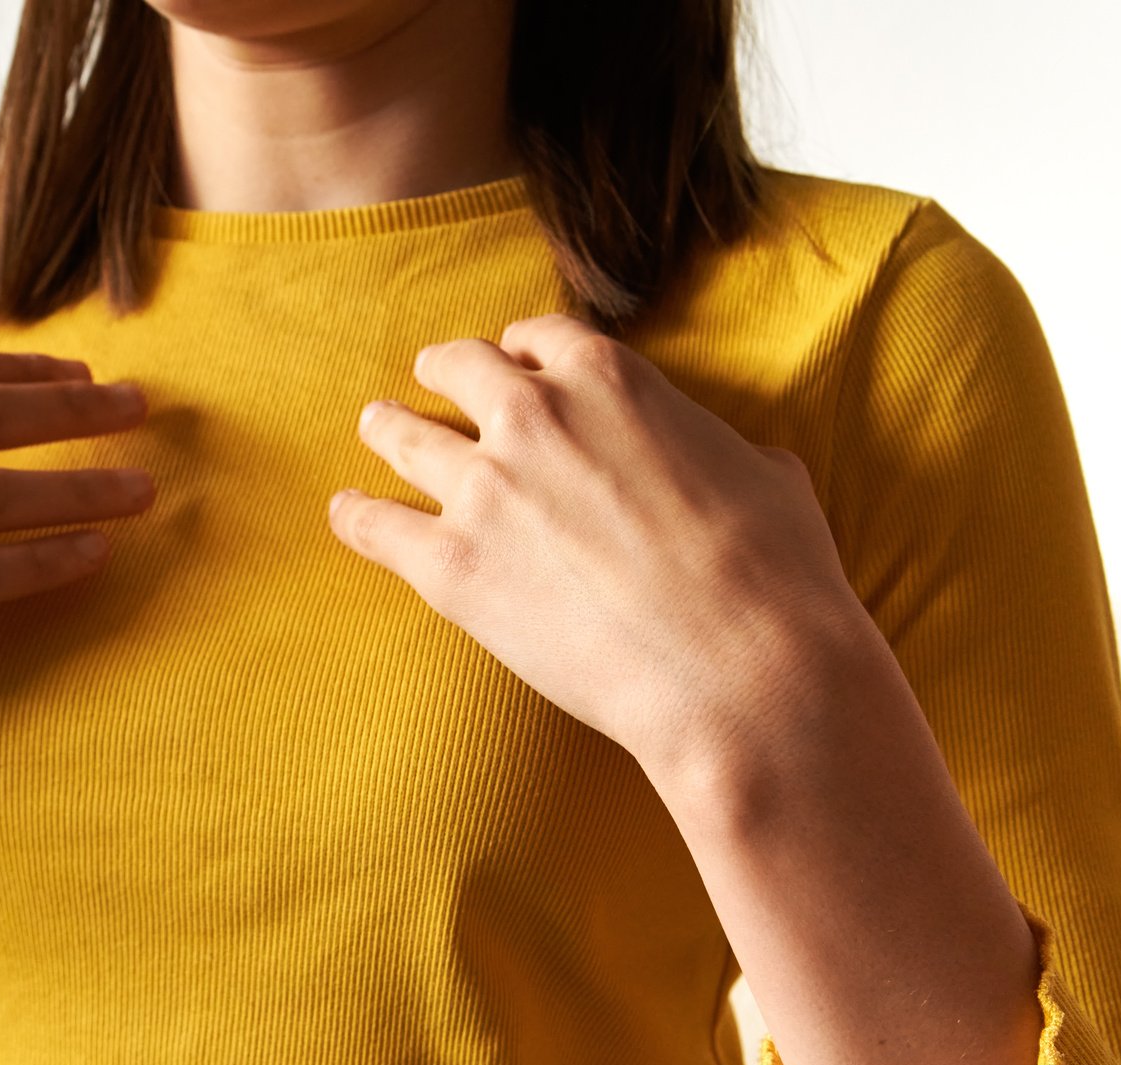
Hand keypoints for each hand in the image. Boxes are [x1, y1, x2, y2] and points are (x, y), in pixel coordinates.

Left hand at [330, 311, 872, 790]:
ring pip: (404, 435)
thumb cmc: (775, 576)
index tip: (514, 365)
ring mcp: (483, 488)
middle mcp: (534, 415)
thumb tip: (735, 460)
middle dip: (445, 373)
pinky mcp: (451, 566)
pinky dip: (355, 517)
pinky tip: (345, 514)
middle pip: (460, 369)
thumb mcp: (768, 475)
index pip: (540, 339)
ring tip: (375, 429)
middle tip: (429, 382)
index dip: (524, 353)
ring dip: (387, 428)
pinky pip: (375, 525)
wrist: (742, 669)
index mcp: (609, 378)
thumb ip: (720, 449)